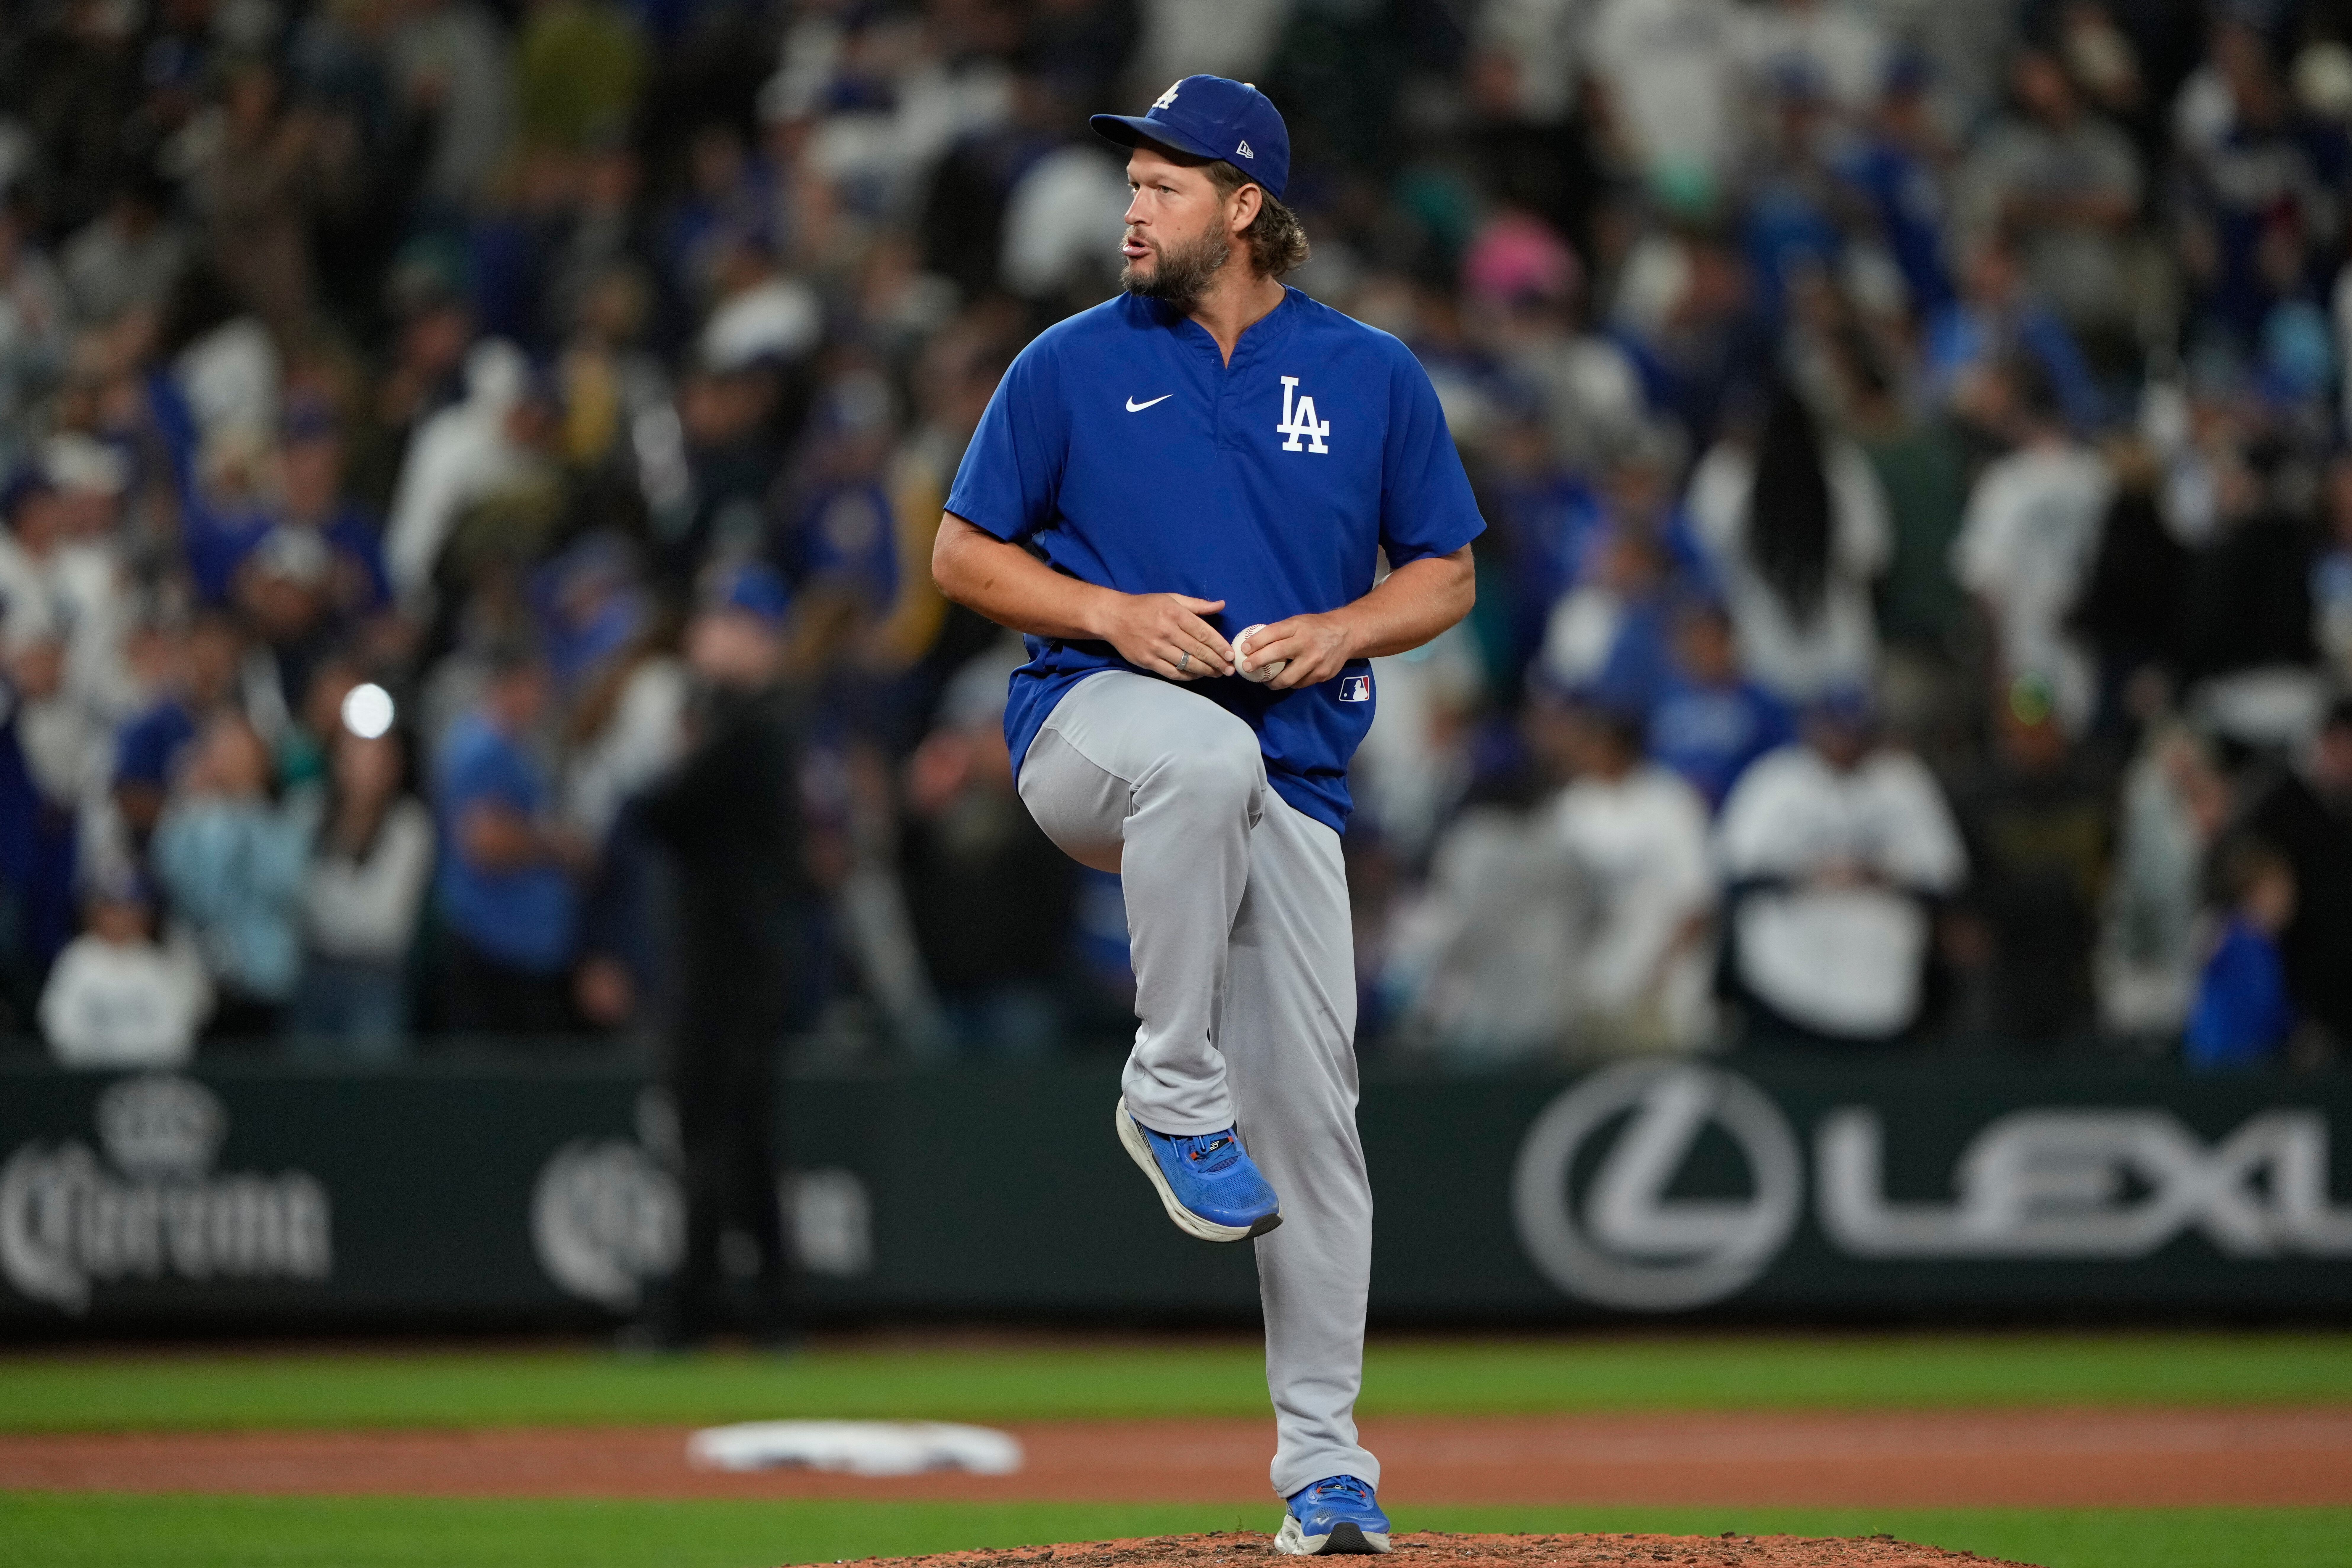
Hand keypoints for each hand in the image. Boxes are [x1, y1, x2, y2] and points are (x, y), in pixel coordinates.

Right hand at [1100, 592, 1232, 680]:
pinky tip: (1197, 675)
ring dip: (1205, 671)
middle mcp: (1166, 631)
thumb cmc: (1145, 606)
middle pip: (1198, 651)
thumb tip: (1221, 604)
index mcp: (1174, 613)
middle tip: (1230, 669)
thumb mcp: (1171, 598)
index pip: (1203, 632)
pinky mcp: (1146, 661)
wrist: (1114, 617)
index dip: (1219, 645)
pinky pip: (1172, 673)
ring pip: (1187, 664)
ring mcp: (1155, 648)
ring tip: (1217, 674)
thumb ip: (1197, 604)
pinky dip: (1187, 676)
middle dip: (1217, 662)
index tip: (1230, 654)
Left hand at [1238, 612, 1356, 690]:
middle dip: (1258, 663)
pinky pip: (1299, 684)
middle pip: (1276, 655)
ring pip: (1287, 678)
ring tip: (1266, 680)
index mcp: (1298, 627)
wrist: (1346, 634)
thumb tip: (1253, 643)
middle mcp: (1306, 643)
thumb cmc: (1315, 627)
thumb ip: (1279, 632)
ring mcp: (1315, 661)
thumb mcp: (1297, 622)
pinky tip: (1286, 679)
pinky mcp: (1322, 675)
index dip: (1255, 642)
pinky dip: (1290, 683)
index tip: (1243, 649)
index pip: (1272, 633)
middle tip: (1247, 667)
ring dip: (1272, 681)